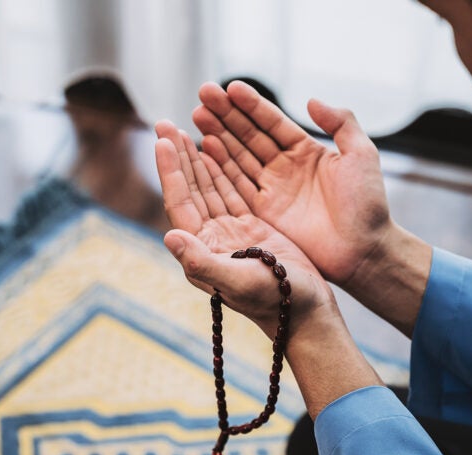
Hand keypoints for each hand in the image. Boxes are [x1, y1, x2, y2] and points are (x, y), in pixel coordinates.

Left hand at [154, 120, 334, 339]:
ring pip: (211, 188)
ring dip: (197, 159)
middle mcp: (213, 240)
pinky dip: (224, 170)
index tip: (163, 139)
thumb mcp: (238, 282)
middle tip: (166, 123)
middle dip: (179, 157)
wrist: (307, 313)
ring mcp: (233, 234)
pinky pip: (233, 192)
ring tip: (185, 129)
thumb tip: (169, 236)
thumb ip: (202, 262)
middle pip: (191, 190)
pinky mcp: (253, 230)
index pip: (180, 203)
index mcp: (203, 250)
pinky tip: (216, 151)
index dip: (171, 171)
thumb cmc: (275, 301)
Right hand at [192, 81, 390, 288]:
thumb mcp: (361, 155)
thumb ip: (341, 123)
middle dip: (226, 115)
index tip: (231, 87)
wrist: (364, 249)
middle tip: (203, 94)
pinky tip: (205, 147)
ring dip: (218, 136)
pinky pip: (238, 185)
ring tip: (197, 115)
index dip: (252, 104)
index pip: (272, 122)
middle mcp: (285, 167)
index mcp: (306, 151)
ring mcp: (272, 190)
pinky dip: (220, 167)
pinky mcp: (264, 213)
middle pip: (249, 136)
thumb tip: (311, 100)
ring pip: (239, 157)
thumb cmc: (368, 204)